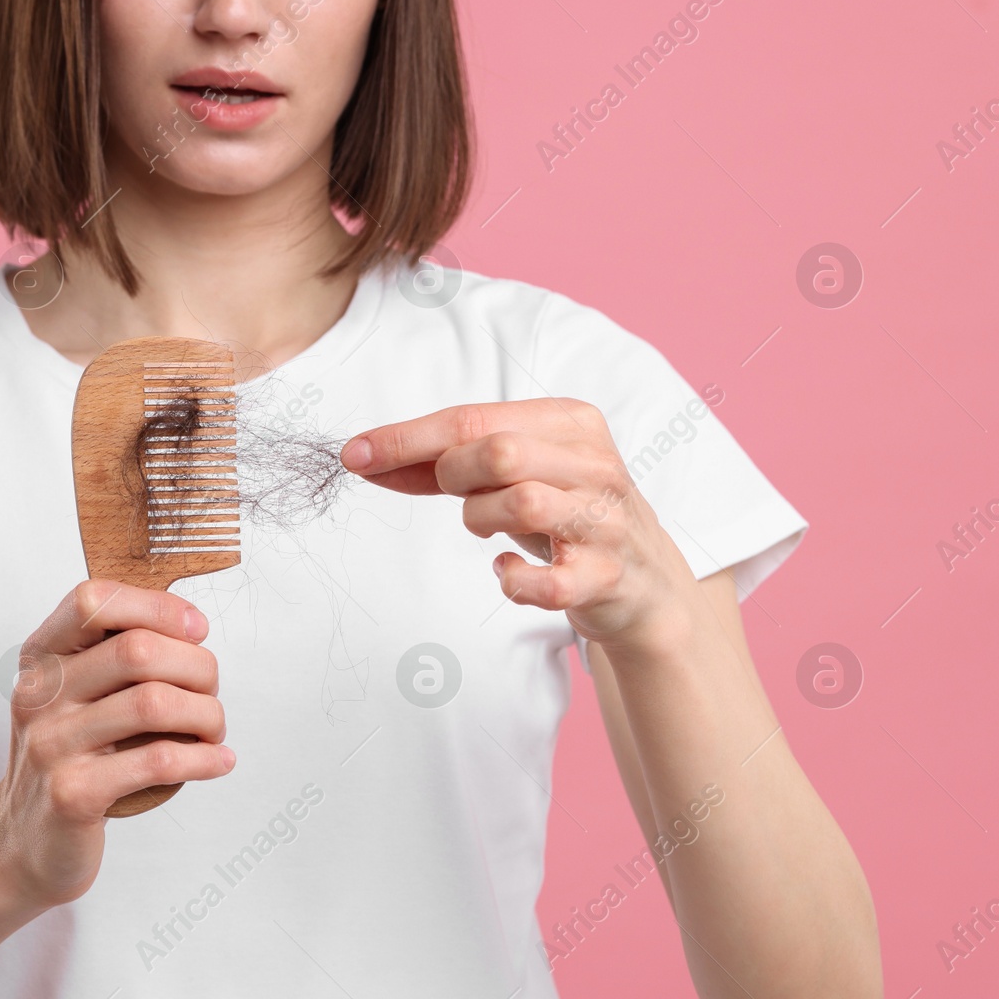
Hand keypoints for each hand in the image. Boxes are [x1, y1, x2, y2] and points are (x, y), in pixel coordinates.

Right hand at [0, 580, 233, 909]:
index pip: (93, 600)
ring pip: (153, 703)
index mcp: (41, 659)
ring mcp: (51, 744)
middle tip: (210, 692)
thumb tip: (192, 630)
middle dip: (197, 667)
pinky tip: (217, 761)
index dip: (156, 606)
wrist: (23, 843)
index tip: (196, 631)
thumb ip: (114, 657)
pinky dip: (202, 758)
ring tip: (213, 729)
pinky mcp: (72, 793)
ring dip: (206, 713)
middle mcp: (39, 695)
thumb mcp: (73, 697)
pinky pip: (157, 761)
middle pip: (137, 649)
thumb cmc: (67, 760)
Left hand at [340, 400, 699, 650]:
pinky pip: (548, 581)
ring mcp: (605, 521)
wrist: (643, 581)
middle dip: (454, 475)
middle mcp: (594, 464)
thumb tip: (363, 457)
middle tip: (457, 495)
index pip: (472, 417)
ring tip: (485, 529)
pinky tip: (505, 572)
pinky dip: (513, 580)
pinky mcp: (608, 578)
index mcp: (571, 422)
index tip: (355, 455)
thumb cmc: (563, 516)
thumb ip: (443, 464)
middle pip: (498, 451)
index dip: (405, 439)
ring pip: (523, 502)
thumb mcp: (512, 476)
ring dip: (480, 519)